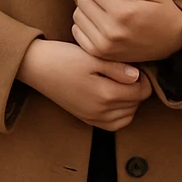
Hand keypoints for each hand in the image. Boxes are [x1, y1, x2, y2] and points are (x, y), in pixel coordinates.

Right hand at [18, 39, 151, 130]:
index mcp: (105, 94)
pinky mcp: (86, 118)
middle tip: (130, 72)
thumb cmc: (62, 57)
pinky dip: (120, 114)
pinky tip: (115, 98)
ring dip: (131, 102)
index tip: (138, 66)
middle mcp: (101, 111)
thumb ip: (117, 68)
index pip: (141, 92)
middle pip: (136, 104)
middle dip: (138, 89)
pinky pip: (113, 124)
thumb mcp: (92, 56)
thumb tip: (138, 77)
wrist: (36, 67)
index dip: (145, 78)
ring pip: (127, 116)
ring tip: (123, 84)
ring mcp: (93, 117)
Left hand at [72, 0, 181, 64]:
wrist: (174, 44)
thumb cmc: (165, 14)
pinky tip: (99, 22)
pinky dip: (85, 24)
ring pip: (77, 14)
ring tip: (105, 9)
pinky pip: (77, 31)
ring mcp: (104, 46)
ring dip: (88, 8)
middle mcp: (111, 31)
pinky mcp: (100, 54)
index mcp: (124, 13)